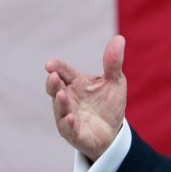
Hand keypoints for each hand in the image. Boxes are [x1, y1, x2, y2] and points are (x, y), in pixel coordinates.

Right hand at [45, 35, 127, 161]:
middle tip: (53, 76)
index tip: (51, 63)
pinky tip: (71, 117)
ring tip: (62, 94)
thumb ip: (113, 62)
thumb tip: (119, 38)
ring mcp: (69, 116)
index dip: (57, 67)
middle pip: (56, 89)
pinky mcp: (75, 133)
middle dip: (53, 83)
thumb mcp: (115, 81)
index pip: (64, 73)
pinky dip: (68, 123)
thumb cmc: (108, 104)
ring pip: (60, 108)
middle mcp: (68, 99)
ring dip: (60, 102)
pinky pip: (69, 129)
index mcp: (76, 83)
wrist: (112, 132)